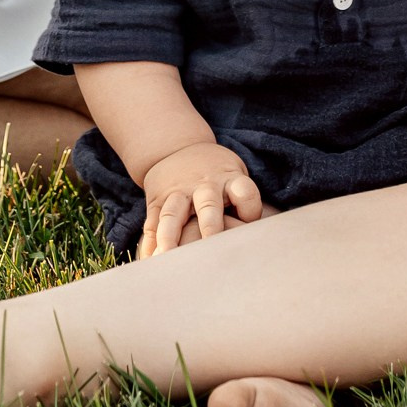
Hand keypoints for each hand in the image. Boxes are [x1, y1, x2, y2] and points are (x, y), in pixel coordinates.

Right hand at [136, 140, 265, 256]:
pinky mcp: (157, 201)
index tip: (250, 225)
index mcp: (228, 178)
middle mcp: (203, 185)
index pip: (244, 192)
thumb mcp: (233, 174)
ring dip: (170, 237)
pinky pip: (152, 223)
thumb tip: (258, 238)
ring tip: (167, 259)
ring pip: (172, 214)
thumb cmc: (217, 173)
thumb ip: (243, 202)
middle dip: (210, 226)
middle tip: (209, 250)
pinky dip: (150, 243)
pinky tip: (149, 260)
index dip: (249, 208)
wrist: (175, 146)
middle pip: (208, 204)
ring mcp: (178, 192)